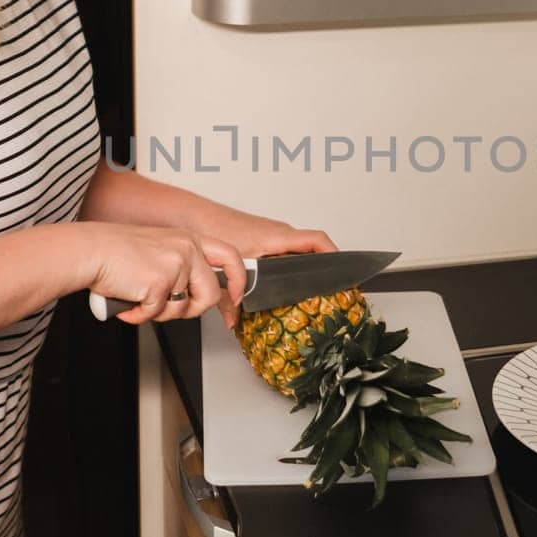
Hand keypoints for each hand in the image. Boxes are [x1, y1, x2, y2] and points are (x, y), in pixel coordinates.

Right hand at [86, 224, 247, 325]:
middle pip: (210, 294)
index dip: (238, 281)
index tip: (235, 298)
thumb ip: (183, 267)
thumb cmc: (117, 252)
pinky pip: (157, 314)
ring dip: (159, 313)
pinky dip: (139, 315)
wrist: (90, 251)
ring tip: (140, 299)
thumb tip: (197, 295)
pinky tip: (128, 302)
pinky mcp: (160, 282)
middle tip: (171, 310)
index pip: (230, 257)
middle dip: (192, 310)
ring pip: (182, 309)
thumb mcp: (160, 249)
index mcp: (190, 239)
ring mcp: (176, 265)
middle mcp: (187, 249)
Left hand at [188, 206, 337, 328]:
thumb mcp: (227, 269)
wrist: (192, 215)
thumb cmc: (212, 229)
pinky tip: (279, 278)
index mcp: (277, 236)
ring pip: (295, 250)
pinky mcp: (261, 236)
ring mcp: (270, 233)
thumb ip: (231, 299)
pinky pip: (283, 249)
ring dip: (303, 264)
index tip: (344, 271)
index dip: (334, 255)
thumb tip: (234, 320)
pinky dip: (286, 262)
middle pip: (312, 248)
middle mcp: (277, 232)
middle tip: (329, 285)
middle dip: (321, 266)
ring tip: (309, 284)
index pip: (317, 241)